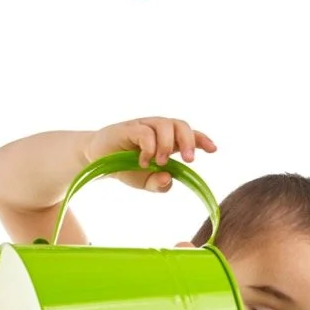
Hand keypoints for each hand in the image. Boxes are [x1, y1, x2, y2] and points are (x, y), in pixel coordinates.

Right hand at [85, 117, 216, 192]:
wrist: (96, 162)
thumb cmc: (125, 168)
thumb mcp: (144, 181)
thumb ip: (159, 184)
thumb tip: (169, 179)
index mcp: (168, 141)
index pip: (190, 135)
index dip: (202, 140)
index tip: (213, 150)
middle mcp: (158, 130)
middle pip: (181, 125)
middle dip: (189, 141)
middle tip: (189, 160)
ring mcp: (143, 126)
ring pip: (165, 125)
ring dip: (166, 145)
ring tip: (160, 163)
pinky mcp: (128, 128)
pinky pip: (145, 132)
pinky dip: (148, 147)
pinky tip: (144, 161)